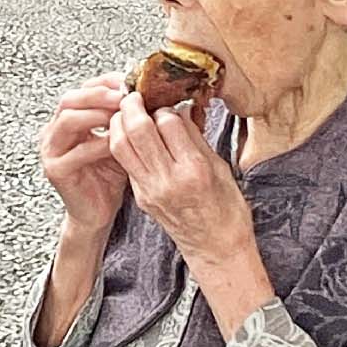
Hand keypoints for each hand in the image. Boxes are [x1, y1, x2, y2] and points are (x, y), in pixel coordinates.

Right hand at [39, 73, 130, 242]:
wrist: (97, 213)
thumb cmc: (109, 176)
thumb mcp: (119, 142)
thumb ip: (123, 121)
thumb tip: (148, 96)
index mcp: (67, 120)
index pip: (82, 90)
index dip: (105, 83)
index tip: (130, 82)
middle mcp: (53, 131)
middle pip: (70, 100)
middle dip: (99, 95)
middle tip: (125, 96)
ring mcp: (50, 150)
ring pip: (68, 120)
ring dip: (96, 115)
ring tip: (121, 116)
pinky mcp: (56, 170)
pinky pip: (77, 152)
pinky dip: (98, 145)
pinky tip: (117, 144)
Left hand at [106, 89, 258, 280]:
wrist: (217, 250)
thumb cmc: (227, 211)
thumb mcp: (221, 170)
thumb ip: (197, 139)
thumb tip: (181, 110)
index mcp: (194, 170)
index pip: (168, 123)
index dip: (165, 107)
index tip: (167, 103)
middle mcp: (168, 179)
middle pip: (137, 129)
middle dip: (133, 105)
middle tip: (135, 95)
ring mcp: (150, 189)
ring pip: (120, 144)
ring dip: (119, 122)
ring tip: (127, 111)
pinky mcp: (140, 197)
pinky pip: (124, 162)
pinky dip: (122, 143)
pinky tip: (128, 134)